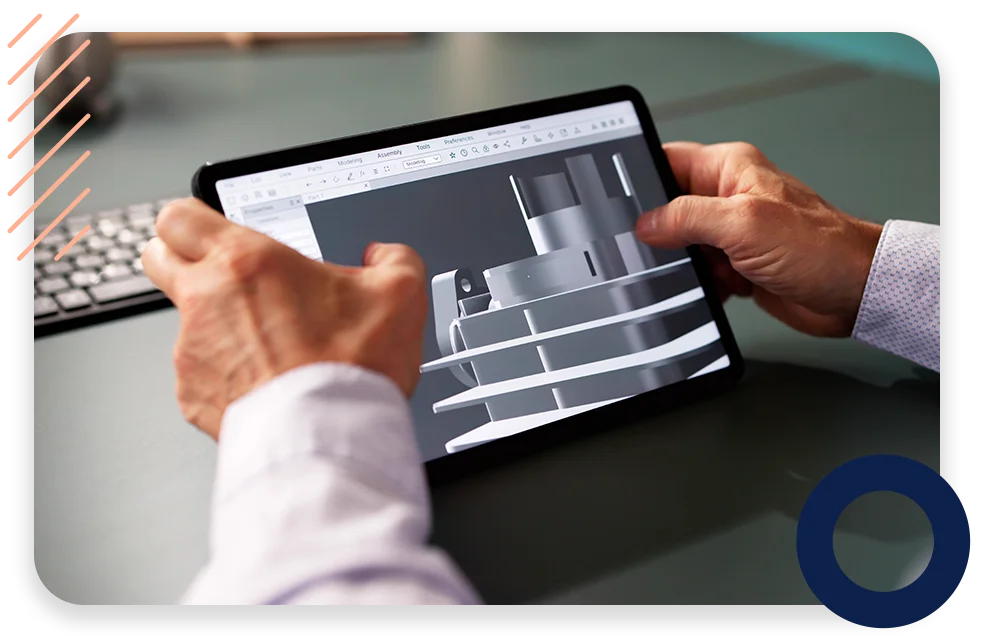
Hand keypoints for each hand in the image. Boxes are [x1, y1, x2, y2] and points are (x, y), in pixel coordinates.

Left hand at [141, 198, 427, 439]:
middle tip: (225, 275)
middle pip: (156, 257)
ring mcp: (192, 351)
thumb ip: (394, 259)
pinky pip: (198, 374)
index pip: (179, 215)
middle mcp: (207, 300)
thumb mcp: (401, 293)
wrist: (329, 434)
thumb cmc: (352, 364)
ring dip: (215, 325)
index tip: (216, 231)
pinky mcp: (193, 395)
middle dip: (182, 259)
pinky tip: (265, 381)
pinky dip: (225, 374)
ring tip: (267, 345)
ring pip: (183, 322)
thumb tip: (385, 256)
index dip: (195, 219)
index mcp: (246, 261)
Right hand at [635, 142, 882, 337]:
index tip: (618, 202)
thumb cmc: (820, 248)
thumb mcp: (743, 224)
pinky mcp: (738, 264)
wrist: (854, 293)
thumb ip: (687, 217)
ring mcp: (732, 233)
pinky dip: (701, 284)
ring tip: (694, 271)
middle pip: (668, 209)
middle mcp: (728, 197)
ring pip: (682, 245)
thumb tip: (646, 222)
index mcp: (729, 169)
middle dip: (658, 231)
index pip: (667, 161)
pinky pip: (701, 272)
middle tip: (651, 246)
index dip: (640, 179)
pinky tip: (714, 288)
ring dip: (682, 263)